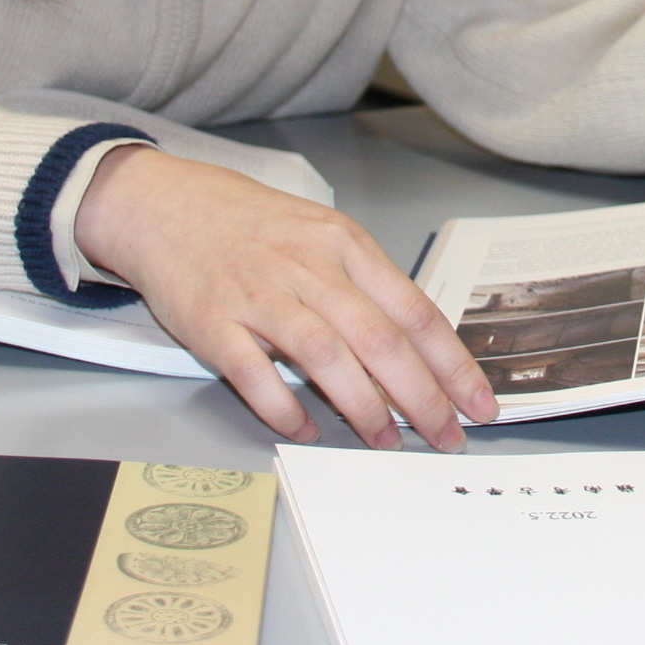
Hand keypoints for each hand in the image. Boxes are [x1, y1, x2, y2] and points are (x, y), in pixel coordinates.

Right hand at [74, 146, 498, 450]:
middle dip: (422, 396)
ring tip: (386, 440)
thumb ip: (364, 286)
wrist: (165, 204)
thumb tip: (416, 348)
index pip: (414, 311)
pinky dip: (283, 407)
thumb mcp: (321, 235)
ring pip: (326, 355)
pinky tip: (305, 430)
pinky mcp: (211, 321)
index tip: (479, 402)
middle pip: (380, 338)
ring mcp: (259, 294)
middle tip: (445, 436)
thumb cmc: (250, 225)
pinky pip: (254, 373)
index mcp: (344, 245)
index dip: (452, 364)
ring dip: (363, 406)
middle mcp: (308, 267)